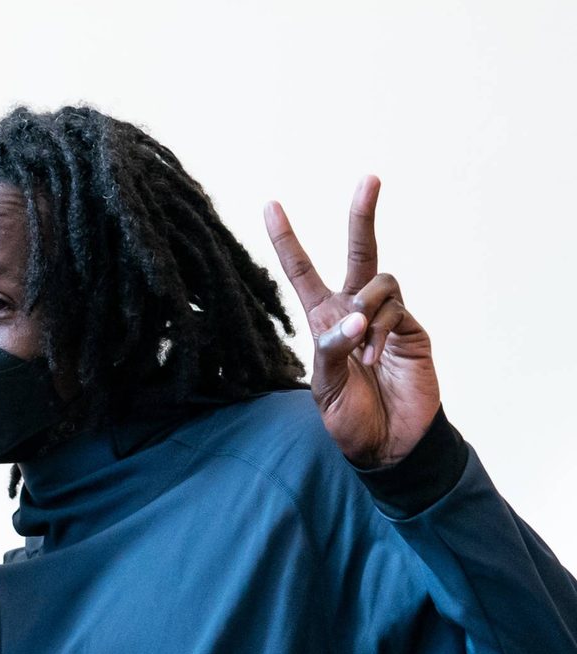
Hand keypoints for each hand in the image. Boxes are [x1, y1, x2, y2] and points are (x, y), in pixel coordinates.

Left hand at [264, 176, 439, 466]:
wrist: (387, 446)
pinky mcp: (412, 330)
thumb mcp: (323, 386)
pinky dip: (380, 328)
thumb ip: (330, 349)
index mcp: (323, 320)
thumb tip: (354, 315)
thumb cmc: (349, 418)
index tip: (270, 204)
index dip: (286, 240)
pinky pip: (394, 308)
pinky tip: (375, 356)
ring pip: (379, 280)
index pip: (301, 271)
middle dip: (363, 215)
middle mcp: (354, 310)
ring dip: (364, 309)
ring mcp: (386, 318)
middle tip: (371, 178)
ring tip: (362, 350)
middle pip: (360, 251)